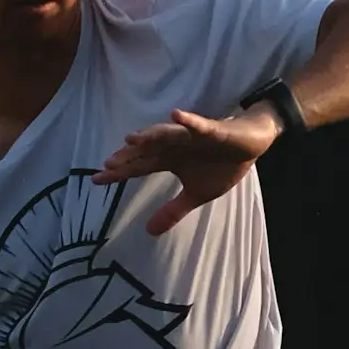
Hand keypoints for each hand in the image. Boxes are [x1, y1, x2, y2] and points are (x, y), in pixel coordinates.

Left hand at [94, 106, 282, 236]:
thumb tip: (149, 231)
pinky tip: (175, 116)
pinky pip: (198, 125)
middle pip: (147, 151)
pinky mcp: (212, 129)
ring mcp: (192, 136)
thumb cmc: (222, 165)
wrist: (252, 146)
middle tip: (108, 165)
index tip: (96, 180)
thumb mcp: (196, 195)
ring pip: (167, 136)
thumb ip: (172, 210)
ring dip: (150, 136)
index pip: (139, 167)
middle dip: (129, 157)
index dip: (119, 174)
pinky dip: (188, 121)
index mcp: (170, 160)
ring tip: (131, 139)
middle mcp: (175, 146)